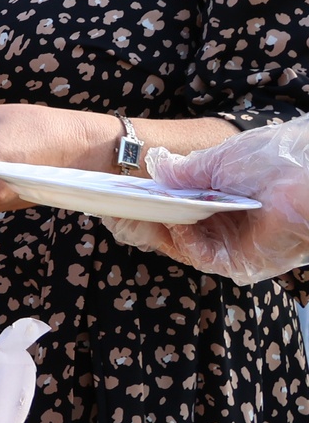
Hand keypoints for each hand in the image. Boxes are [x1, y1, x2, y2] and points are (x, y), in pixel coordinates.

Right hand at [106, 123, 308, 282]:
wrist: (303, 181)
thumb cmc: (271, 163)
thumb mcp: (220, 160)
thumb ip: (187, 170)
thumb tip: (158, 170)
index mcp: (228, 197)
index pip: (187, 206)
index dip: (160, 201)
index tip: (135, 195)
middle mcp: (231, 222)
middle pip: (183, 228)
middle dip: (156, 219)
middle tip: (130, 208)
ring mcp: (235, 243)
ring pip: (188, 245)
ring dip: (166, 231)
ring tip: (148, 213)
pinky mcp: (241, 261)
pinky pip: (204, 257)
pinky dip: (185, 243)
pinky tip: (176, 224)